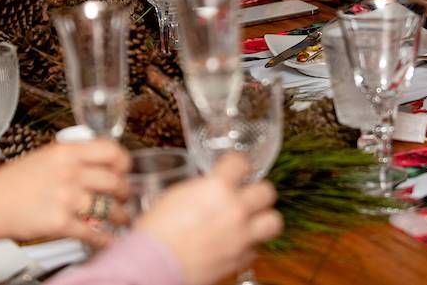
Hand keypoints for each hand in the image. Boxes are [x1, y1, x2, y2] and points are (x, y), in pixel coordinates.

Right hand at [0, 139, 131, 246]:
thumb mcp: (42, 157)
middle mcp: (69, 173)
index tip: (125, 168)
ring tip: (122, 217)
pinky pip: (92, 232)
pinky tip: (108, 238)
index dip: (124, 161)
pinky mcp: (60, 223)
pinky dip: (104, 237)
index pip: (110, 150)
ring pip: (109, 207)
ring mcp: (66, 198)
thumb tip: (95, 159)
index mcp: (65, 152)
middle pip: (114, 180)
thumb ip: (69, 156)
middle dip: (125, 191)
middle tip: (125, 194)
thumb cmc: (11, 183)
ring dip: (120, 215)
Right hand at [135, 154, 281, 284]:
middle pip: (268, 191)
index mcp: (217, 187)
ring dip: (264, 218)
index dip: (238, 164)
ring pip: (274, 221)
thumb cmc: (156, 231)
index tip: (236, 167)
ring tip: (251, 219)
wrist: (152, 264)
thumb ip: (201, 188)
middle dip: (258, 192)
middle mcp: (235, 210)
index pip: (242, 162)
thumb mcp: (176, 195)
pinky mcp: (240, 260)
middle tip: (247, 194)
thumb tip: (209, 187)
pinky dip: (248, 245)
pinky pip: (256, 248)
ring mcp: (241, 236)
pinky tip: (234, 242)